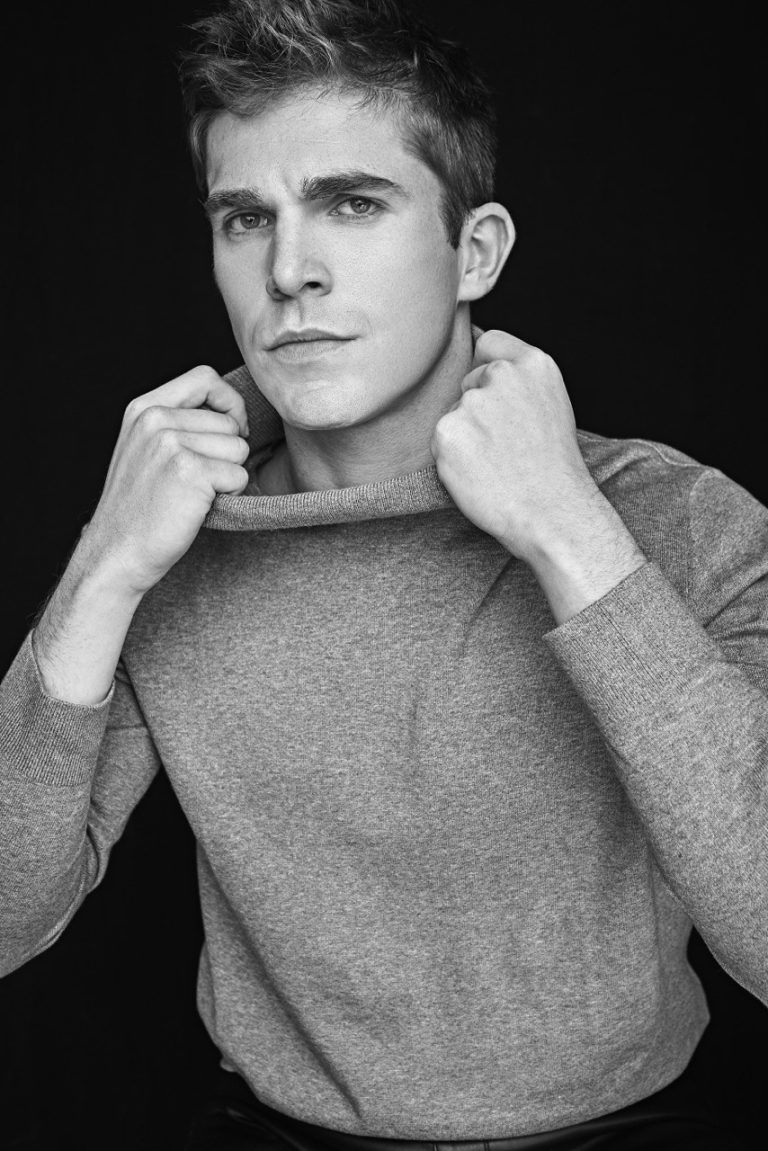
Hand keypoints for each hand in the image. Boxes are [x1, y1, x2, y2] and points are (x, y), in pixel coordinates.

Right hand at [85, 365, 250, 595]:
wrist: (118, 552)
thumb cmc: (140, 507)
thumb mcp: (146, 449)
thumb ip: (178, 422)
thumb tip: (235, 413)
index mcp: (143, 408)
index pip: (205, 377)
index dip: (228, 401)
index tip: (230, 428)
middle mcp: (155, 419)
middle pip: (229, 421)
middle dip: (227, 452)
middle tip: (197, 481)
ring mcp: (171, 443)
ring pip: (238, 448)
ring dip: (228, 475)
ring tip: (195, 493)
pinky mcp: (190, 471)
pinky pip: (239, 475)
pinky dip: (229, 495)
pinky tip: (199, 506)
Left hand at [431, 330, 599, 562]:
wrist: (552, 512)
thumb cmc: (552, 467)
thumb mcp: (552, 405)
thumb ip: (520, 379)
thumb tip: (478, 353)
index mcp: (534, 363)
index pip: (489, 343)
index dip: (485, 368)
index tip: (495, 397)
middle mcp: (502, 374)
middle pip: (468, 382)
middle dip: (477, 409)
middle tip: (504, 445)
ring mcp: (472, 402)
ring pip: (454, 413)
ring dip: (466, 434)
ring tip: (495, 462)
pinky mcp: (447, 431)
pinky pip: (441, 439)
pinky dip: (452, 457)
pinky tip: (479, 472)